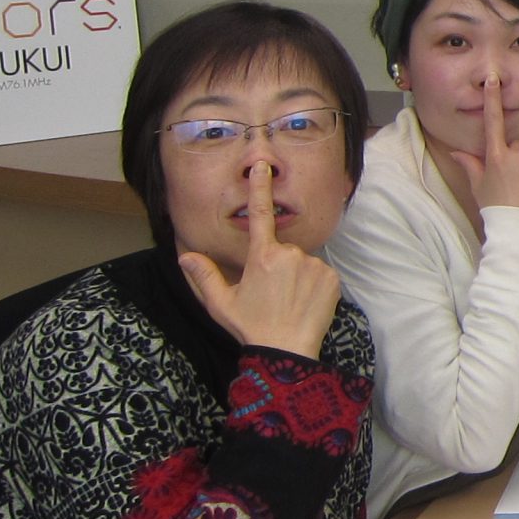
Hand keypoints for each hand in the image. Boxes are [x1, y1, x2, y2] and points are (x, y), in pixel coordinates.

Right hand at [178, 162, 341, 359]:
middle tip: (271, 294)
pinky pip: (320, 273)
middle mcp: (290, 255)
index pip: (261, 215)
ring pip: (302, 262)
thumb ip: (203, 276)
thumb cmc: (251, 326)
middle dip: (277, 266)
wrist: (287, 352)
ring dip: (296, 276)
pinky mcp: (332, 278)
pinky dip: (314, 284)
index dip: (260, 188)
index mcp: (261, 257)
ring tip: (288, 301)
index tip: (263, 165)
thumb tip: (185, 256)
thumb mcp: (220, 303)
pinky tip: (304, 303)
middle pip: (282, 251)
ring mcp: (314, 265)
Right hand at [450, 71, 518, 214]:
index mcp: (496, 156)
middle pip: (515, 146)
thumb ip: (469, 164)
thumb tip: (456, 151)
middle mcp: (518, 155)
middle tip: (508, 181)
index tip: (494, 80)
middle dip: (512, 158)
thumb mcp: (478, 186)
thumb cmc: (495, 209)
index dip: (493, 99)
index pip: (493, 122)